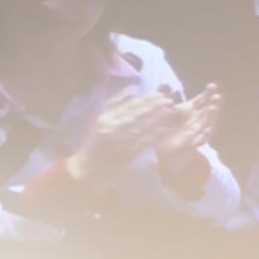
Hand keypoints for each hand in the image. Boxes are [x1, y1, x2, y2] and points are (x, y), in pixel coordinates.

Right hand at [66, 91, 184, 189]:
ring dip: (158, 118)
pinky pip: (144, 142)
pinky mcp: (127, 154)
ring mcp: (120, 141)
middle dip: (155, 105)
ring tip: (171, 111)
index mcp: (106, 118)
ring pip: (142, 126)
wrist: (87, 169)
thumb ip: (115, 104)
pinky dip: (156, 134)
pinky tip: (166, 129)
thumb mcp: (101, 121)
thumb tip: (133, 89)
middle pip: (137, 113)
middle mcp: (112, 127)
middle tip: (169, 100)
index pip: (129, 104)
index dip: (147, 99)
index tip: (160, 95)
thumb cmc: (96, 144)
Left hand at [156, 84, 221, 172]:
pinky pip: (201, 139)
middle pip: (207, 110)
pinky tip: (207, 129)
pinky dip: (205, 134)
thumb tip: (165, 85)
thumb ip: (166, 100)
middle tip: (216, 95)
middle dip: (213, 103)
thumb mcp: (164, 113)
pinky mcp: (193, 144)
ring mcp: (196, 132)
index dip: (207, 93)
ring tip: (213, 108)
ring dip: (211, 116)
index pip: (201, 100)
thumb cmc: (167, 131)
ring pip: (207, 123)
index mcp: (190, 111)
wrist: (166, 153)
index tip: (212, 86)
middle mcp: (196, 120)